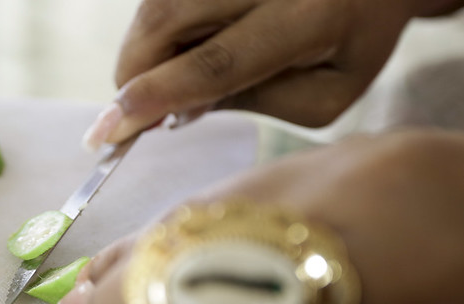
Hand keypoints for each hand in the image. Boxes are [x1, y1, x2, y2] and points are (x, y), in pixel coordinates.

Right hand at [82, 0, 463, 151]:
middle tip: (133, 109)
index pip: (217, 62)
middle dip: (134, 72)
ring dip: (144, 49)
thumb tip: (171, 106)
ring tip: (175, 70)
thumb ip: (249, 102)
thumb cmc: (353, 42)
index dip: (156, 96)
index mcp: (313, 16)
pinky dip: (158, 25)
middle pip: (167, 18)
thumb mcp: (323, 96)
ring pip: (156, 2)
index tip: (110, 131)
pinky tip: (188, 38)